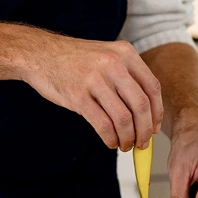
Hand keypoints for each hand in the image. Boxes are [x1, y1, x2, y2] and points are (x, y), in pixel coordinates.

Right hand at [19, 34, 162, 151]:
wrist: (40, 53)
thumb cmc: (75, 59)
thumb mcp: (107, 55)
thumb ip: (127, 76)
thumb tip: (148, 113)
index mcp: (124, 53)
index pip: (152, 87)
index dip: (157, 112)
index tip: (154, 127)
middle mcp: (113, 64)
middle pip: (141, 105)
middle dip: (145, 130)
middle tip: (142, 143)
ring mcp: (95, 79)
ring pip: (124, 118)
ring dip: (128, 138)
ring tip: (125, 145)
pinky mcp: (78, 96)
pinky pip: (103, 124)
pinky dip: (111, 138)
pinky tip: (110, 141)